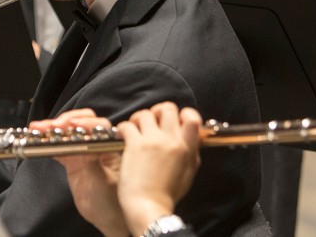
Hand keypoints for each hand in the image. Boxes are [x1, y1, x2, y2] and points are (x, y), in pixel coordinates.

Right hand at [46, 109, 128, 236]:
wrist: (110, 219)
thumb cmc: (116, 202)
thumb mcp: (104, 181)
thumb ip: (92, 161)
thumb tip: (82, 142)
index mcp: (112, 146)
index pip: (99, 126)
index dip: (85, 123)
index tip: (72, 125)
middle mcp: (98, 145)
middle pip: (82, 123)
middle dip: (66, 121)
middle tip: (52, 126)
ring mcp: (84, 152)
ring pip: (68, 134)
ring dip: (52, 129)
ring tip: (37, 128)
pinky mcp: (73, 161)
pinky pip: (59, 148)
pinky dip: (48, 143)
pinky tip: (37, 138)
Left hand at [117, 102, 203, 236]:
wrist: (149, 206)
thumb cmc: (167, 195)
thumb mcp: (188, 173)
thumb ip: (191, 154)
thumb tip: (192, 141)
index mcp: (187, 148)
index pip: (191, 117)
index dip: (182, 113)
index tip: (173, 120)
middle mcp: (172, 140)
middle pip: (167, 108)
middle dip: (157, 112)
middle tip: (150, 123)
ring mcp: (154, 141)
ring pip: (145, 113)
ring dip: (138, 119)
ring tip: (135, 129)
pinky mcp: (135, 145)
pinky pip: (127, 125)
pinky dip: (123, 128)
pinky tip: (122, 137)